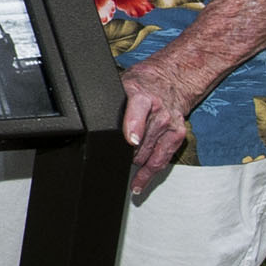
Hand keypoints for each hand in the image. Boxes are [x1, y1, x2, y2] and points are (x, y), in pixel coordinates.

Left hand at [118, 60, 201, 194]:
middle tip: (111, 158)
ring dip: (133, 164)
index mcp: (142, 96)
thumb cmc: (143, 84)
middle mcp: (158, 112)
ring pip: (149, 154)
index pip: (138, 111)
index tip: (130, 140)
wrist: (172, 80)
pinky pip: (161, 161)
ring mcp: (169, 125)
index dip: (134, 126)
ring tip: (119, 174)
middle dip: (123, 152)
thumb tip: (87, 112)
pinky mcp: (178, 136)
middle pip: (140, 141)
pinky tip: (137, 184)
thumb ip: (109, 99)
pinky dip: (148, 175)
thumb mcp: (122, 84)